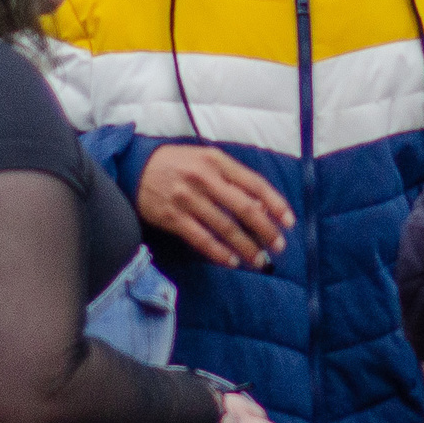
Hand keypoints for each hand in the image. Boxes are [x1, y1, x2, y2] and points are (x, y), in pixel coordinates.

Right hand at [138, 143, 292, 268]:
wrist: (134, 167)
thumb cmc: (177, 164)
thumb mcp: (206, 161)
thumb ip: (233, 178)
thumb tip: (263, 206)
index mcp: (216, 160)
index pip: (254, 183)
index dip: (276, 204)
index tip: (289, 222)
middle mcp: (203, 178)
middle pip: (244, 208)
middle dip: (266, 229)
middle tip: (278, 246)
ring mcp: (187, 199)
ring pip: (226, 227)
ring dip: (246, 247)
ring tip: (259, 260)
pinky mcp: (173, 217)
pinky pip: (202, 239)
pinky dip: (219, 253)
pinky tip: (232, 262)